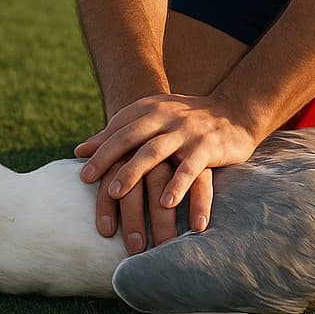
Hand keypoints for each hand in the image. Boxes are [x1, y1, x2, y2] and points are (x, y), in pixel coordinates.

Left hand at [76, 93, 258, 251]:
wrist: (234, 112)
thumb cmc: (185, 122)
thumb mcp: (152, 120)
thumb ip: (119, 133)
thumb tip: (79, 151)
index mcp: (149, 109)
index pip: (118, 130)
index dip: (100, 151)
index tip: (83, 177)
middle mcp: (165, 117)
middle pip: (130, 138)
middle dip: (110, 160)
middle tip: (90, 182)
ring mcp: (186, 131)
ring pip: (155, 151)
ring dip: (134, 172)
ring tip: (117, 195)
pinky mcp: (207, 146)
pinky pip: (190, 168)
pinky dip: (177, 185)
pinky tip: (166, 203)